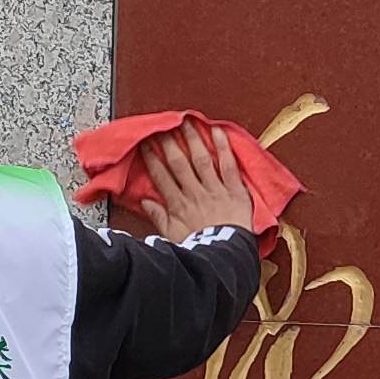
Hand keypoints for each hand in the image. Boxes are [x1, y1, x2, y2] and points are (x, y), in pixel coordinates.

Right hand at [132, 123, 257, 241]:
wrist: (227, 256)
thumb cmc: (201, 248)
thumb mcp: (173, 236)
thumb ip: (159, 217)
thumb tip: (145, 202)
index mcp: (179, 204)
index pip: (161, 176)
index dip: (152, 158)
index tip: (145, 143)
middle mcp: (195, 193)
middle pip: (179, 163)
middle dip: (169, 143)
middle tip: (163, 126)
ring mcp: (215, 190)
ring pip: (201, 160)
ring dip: (193, 139)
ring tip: (186, 122)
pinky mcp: (235, 190)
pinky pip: (228, 165)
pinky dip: (224, 147)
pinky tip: (218, 132)